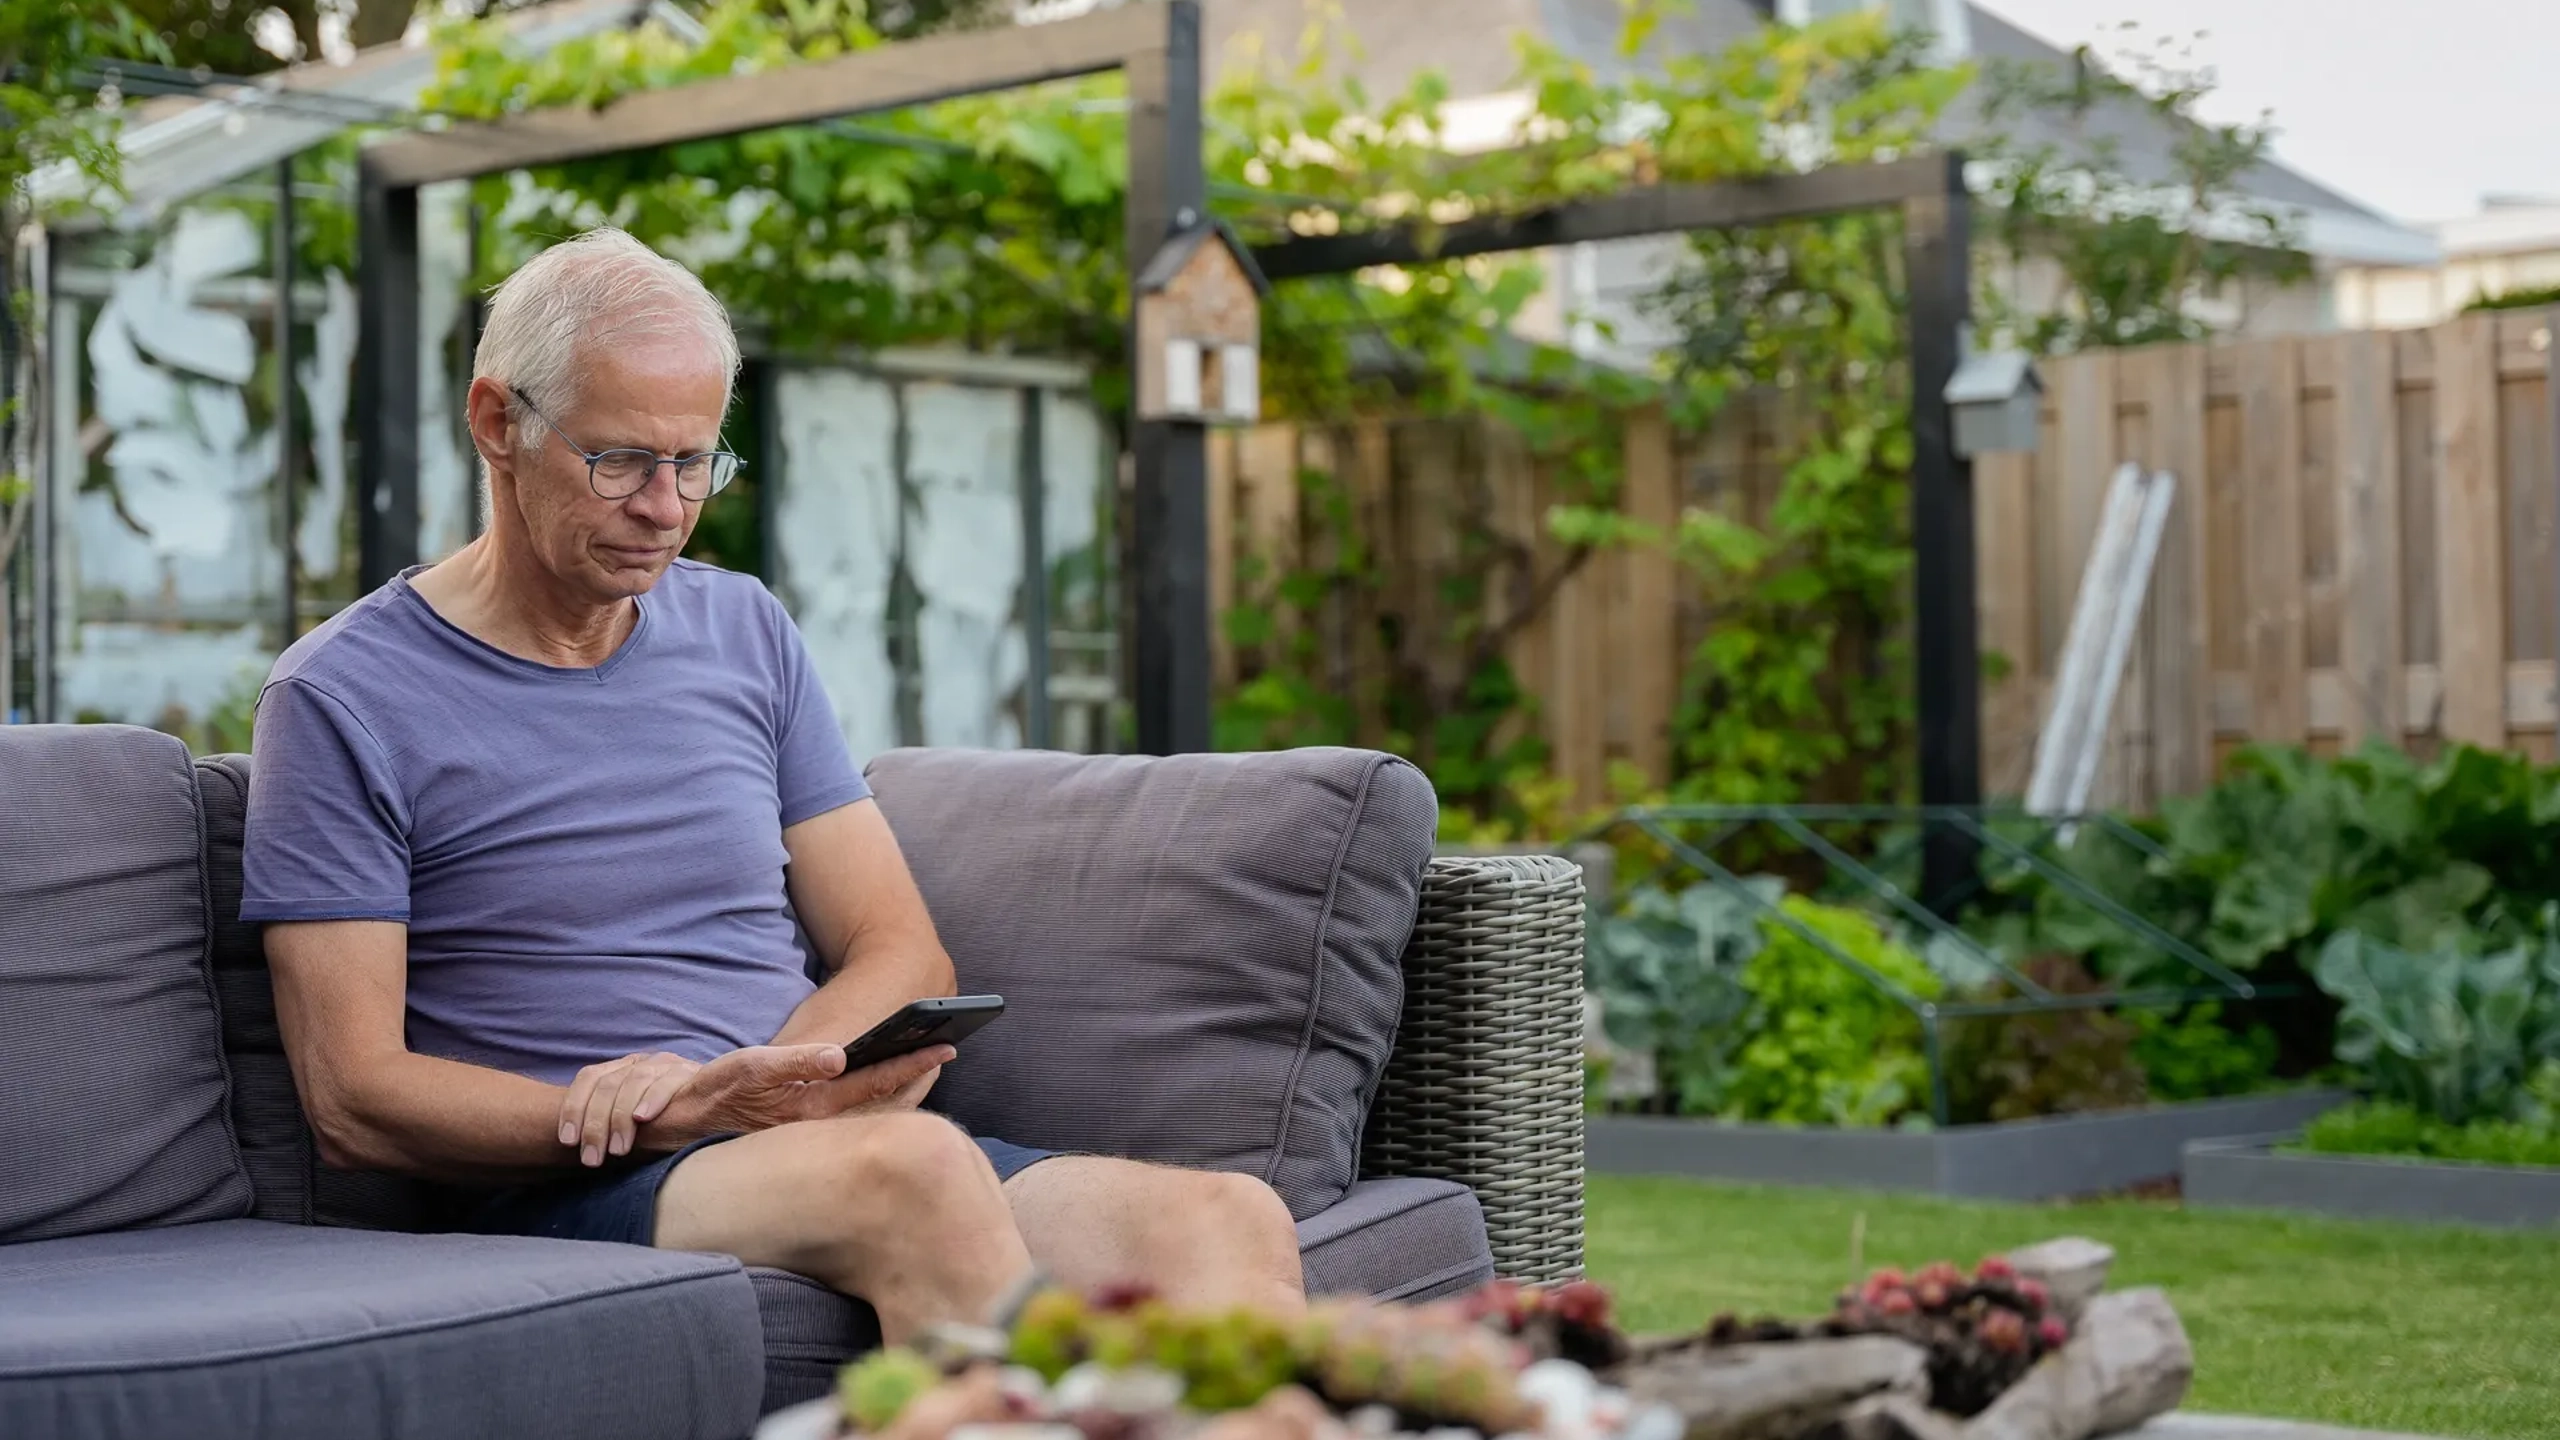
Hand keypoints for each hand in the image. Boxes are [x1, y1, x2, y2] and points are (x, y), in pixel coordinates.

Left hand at [559, 1051, 703, 1167]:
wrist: (716, 1107)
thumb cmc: (665, 1123)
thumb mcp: (630, 1123)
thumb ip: (608, 1125)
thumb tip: (576, 1148)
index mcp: (621, 1070)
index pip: (589, 1078)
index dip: (573, 1107)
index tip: (568, 1141)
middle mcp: (640, 1063)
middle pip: (607, 1084)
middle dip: (595, 1124)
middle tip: (592, 1158)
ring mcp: (665, 1065)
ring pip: (633, 1081)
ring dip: (620, 1118)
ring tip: (618, 1150)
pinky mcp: (689, 1072)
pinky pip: (667, 1081)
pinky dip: (653, 1099)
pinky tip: (644, 1119)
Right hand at [639, 1041, 953, 1151]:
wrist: (686, 1124)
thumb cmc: (718, 1091)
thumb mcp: (751, 1066)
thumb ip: (795, 1061)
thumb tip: (840, 1055)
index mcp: (815, 1105)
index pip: (877, 1082)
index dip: (912, 1064)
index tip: (945, 1047)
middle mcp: (822, 1122)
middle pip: (885, 1100)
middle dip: (918, 1076)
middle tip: (948, 1050)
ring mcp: (816, 1129)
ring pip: (874, 1110)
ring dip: (903, 1089)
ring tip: (929, 1067)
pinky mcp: (807, 1129)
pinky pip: (856, 1115)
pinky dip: (879, 1099)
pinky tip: (888, 1088)